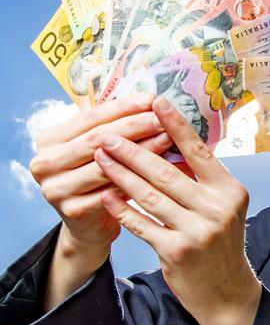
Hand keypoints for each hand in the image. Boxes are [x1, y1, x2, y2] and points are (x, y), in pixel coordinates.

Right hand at [29, 93, 173, 252]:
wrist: (88, 226)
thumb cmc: (98, 179)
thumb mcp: (98, 150)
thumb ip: (114, 128)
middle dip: (135, 126)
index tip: (152, 98)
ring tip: (168, 139)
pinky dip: (139, 179)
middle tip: (163, 118)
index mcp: (50, 139)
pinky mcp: (73, 210)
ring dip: (141, 150)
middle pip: (99, 138)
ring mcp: (56, 188)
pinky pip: (113, 190)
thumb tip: (152, 103)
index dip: (124, 106)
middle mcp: (45, 162)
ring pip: (108, 164)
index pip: (92, 116)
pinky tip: (160, 170)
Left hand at [93, 97, 258, 322]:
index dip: (175, 125)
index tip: (156, 102)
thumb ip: (202, 180)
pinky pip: (141, 223)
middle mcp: (217, 208)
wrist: (226, 290)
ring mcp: (197, 231)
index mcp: (230, 190)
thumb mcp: (224, 207)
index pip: (198, 151)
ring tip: (101, 158)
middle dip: (133, 150)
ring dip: (121, 175)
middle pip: (167, 172)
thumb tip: (172, 144)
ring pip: (150, 195)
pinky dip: (121, 208)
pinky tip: (105, 195)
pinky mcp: (176, 251)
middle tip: (108, 134)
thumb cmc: (220, 243)